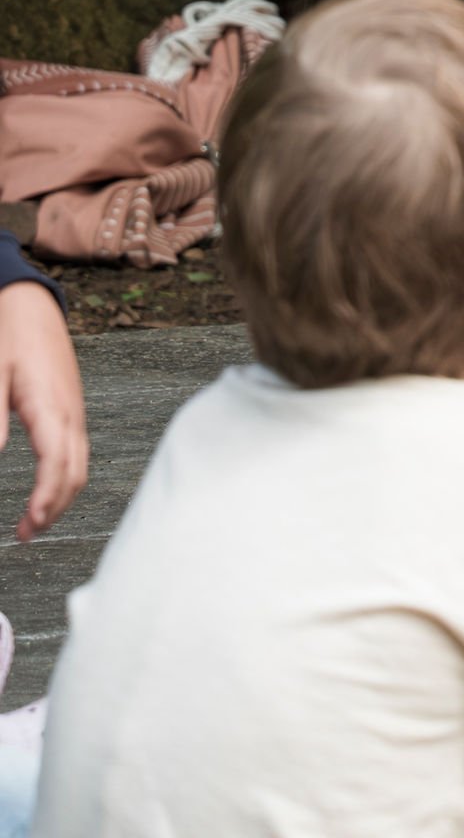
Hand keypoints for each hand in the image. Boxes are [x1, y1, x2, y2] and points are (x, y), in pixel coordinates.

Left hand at [0, 279, 88, 541]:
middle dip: (55, 509)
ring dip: (62, 498)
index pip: (56, 464)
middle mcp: (70, 412)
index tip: (29, 525)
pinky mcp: (71, 407)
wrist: (30, 302)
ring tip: (34, 522)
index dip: (45, 500)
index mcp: (50, 405)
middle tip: (24, 535)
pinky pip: (77, 452)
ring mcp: (74, 410)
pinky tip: (46, 489)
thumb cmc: (8, 334)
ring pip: (80, 465)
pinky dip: (65, 478)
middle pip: (75, 473)